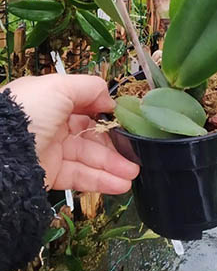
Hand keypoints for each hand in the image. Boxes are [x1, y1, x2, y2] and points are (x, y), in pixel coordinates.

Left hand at [2, 74, 138, 193]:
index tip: (125, 121)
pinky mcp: (50, 174)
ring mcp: (52, 150)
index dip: (106, 113)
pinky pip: (81, 177)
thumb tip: (109, 99)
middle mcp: (52, 124)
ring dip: (113, 165)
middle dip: (115, 144)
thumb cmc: (27, 113)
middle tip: (136, 152)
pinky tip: (121, 183)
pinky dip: (102, 180)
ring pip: (89, 158)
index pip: (86, 106)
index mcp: (51, 100)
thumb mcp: (59, 87)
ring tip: (134, 172)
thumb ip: (90, 88)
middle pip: (91, 134)